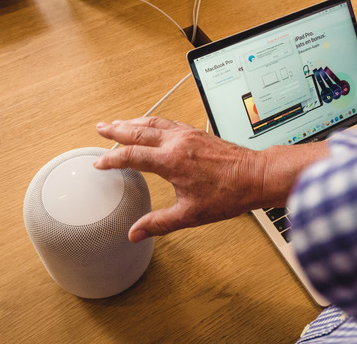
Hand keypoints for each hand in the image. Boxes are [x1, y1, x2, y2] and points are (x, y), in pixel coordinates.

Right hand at [94, 117, 269, 242]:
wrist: (256, 176)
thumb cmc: (229, 194)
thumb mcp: (190, 214)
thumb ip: (159, 223)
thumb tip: (135, 233)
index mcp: (171, 161)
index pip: (132, 155)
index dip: (112, 159)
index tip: (99, 162)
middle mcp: (177, 142)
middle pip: (138, 131)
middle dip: (116, 130)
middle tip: (100, 128)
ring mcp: (188, 135)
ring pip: (153, 123)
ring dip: (133, 122)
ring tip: (118, 123)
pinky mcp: (197, 133)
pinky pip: (168, 123)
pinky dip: (152, 122)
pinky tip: (151, 125)